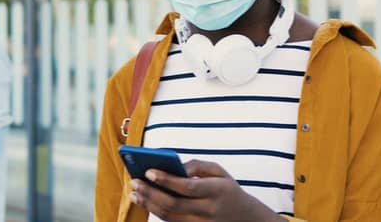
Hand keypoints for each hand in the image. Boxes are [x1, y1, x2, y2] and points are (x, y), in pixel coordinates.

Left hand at [129, 160, 283, 221]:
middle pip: (174, 205)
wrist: (246, 219)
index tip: (148, 171)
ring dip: (148, 204)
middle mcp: (209, 211)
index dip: (167, 180)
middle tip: (134, 181)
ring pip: (170, 217)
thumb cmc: (227, 190)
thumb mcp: (219, 172)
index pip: (188, 187)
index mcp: (217, 191)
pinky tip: (144, 201)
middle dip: (151, 193)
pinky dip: (156, 212)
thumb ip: (197, 165)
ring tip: (134, 192)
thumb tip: (174, 166)